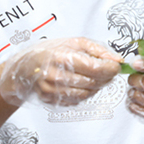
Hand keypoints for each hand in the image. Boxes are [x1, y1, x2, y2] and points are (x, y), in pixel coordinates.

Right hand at [0, 38, 121, 107]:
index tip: (116, 66)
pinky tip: (82, 83)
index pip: (95, 68)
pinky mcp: (51, 100)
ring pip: (87, 94)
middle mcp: (55, 75)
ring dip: (97, 86)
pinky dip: (86, 93)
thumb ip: (99, 50)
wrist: (25, 66)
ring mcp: (52, 90)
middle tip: (108, 71)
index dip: (110, 69)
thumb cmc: (51, 51)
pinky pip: (77, 100)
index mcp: (62, 57)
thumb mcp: (76, 42)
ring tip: (95, 76)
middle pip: (93, 82)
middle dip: (106, 77)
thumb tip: (118, 60)